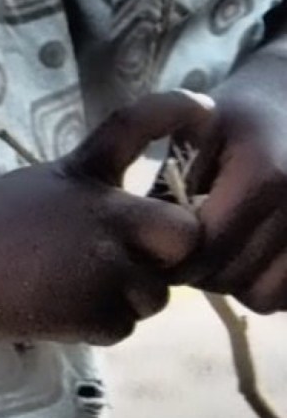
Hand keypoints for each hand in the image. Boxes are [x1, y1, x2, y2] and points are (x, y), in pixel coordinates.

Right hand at [0, 91, 213, 344]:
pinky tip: (62, 308)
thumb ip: (93, 194)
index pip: (134, 126)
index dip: (173, 111)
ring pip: (157, 293)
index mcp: (86, 175)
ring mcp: (108, 268)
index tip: (203, 110)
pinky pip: (126, 326)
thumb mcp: (43, 185)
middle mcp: (108, 216)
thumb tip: (140, 218)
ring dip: (130, 295)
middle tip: (139, 260)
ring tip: (79, 287)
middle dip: (171, 254)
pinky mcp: (100, 316)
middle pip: (184, 234)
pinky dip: (102, 324)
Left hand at [177, 71, 286, 313]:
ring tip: (218, 253)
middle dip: (200, 272)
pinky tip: (249, 258)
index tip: (159, 246)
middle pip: (234, 276)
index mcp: (262, 175)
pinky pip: (286, 296)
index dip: (175, 256)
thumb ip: (171, 183)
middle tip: (184, 252)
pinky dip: (264, 287)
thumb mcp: (193, 132)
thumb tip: (145, 236)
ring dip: (233, 284)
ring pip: (263, 296)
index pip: (208, 246)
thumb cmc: (234, 121)